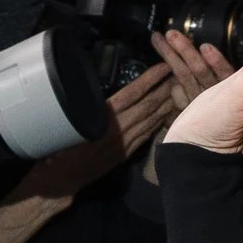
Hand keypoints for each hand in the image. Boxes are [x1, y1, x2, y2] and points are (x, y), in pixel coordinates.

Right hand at [37, 63, 175, 195]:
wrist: (62, 177)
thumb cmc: (61, 145)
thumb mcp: (73, 118)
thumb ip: (93, 105)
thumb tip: (107, 88)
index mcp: (105, 117)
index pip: (133, 93)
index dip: (150, 79)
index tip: (164, 66)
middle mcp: (119, 128)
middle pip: (147, 105)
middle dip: (165, 88)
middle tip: (181, 73)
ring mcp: (125, 142)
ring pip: (151, 120)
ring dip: (166, 104)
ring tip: (180, 90)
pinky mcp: (126, 153)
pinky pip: (146, 134)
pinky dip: (158, 122)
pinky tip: (167, 114)